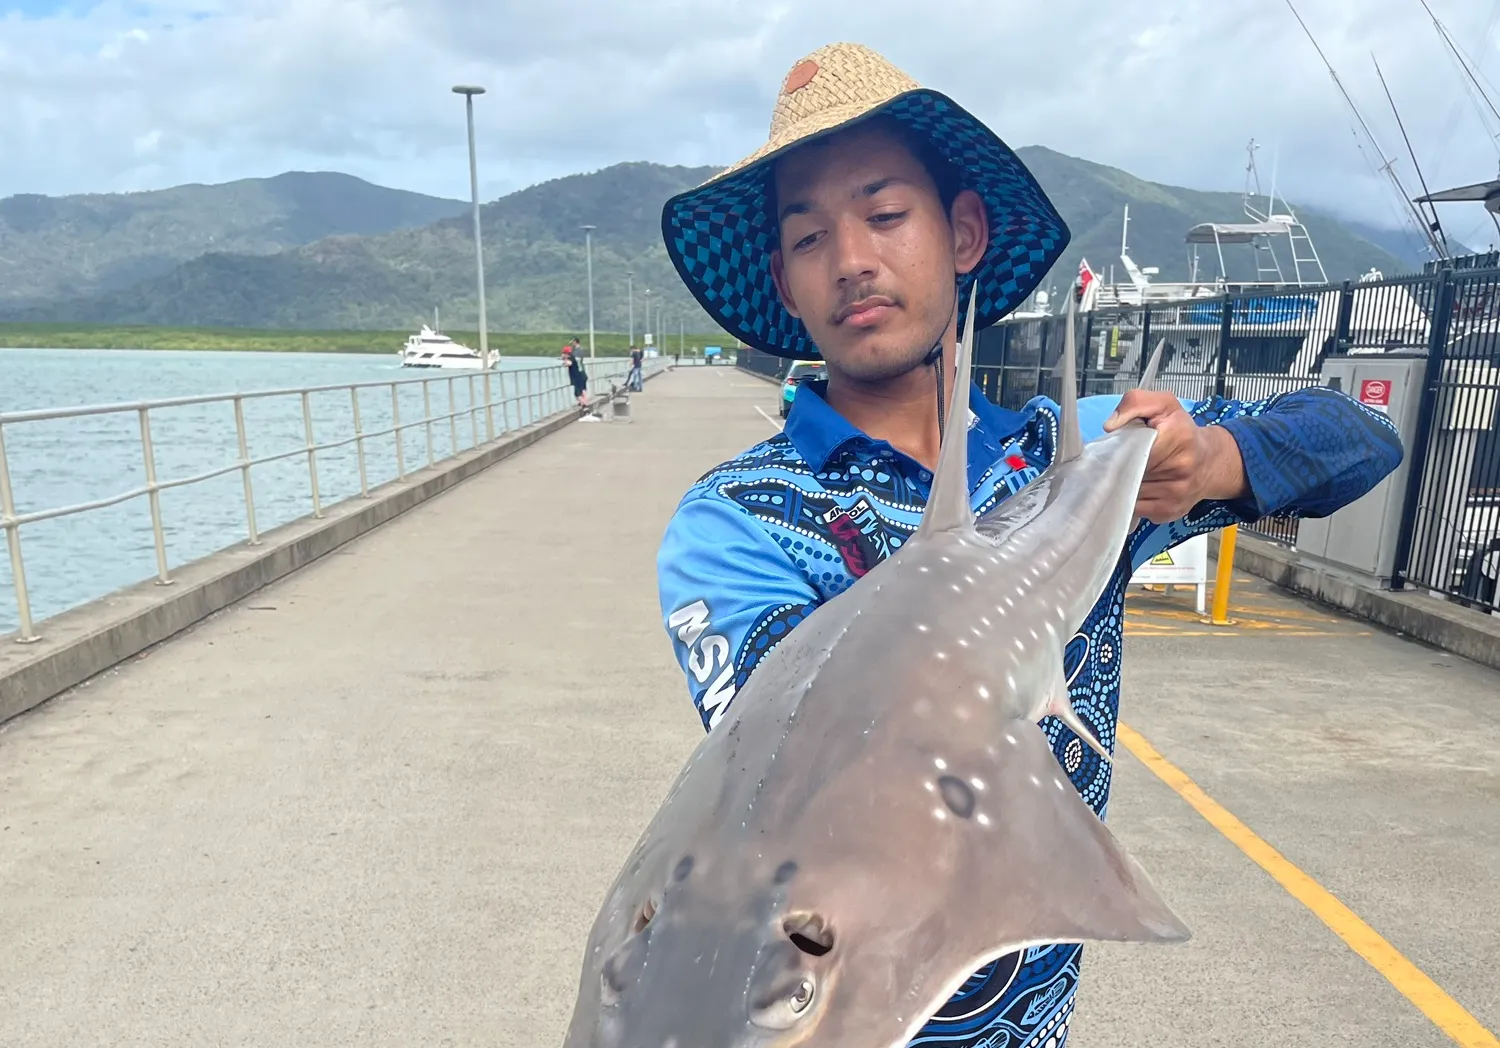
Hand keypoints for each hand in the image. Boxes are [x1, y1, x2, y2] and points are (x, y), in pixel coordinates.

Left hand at [1102, 390, 1247, 523]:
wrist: (1210, 461)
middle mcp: (1182, 468)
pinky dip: (1129, 498)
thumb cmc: (1182, 431)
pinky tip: (1135, 486)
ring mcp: (1176, 494)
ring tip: (1129, 471)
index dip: (1120, 447)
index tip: (1117, 445)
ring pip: (1129, 492)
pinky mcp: (1169, 512)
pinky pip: (1135, 508)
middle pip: (1129, 471)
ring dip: (1122, 483)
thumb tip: (1110, 425)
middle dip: (1118, 466)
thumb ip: (1135, 402)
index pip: (1135, 446)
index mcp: (1180, 436)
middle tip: (1119, 458)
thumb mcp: (1163, 404)